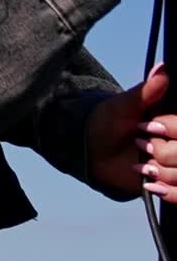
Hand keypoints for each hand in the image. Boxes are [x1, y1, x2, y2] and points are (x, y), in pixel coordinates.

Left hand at [86, 63, 172, 198]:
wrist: (92, 150)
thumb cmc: (108, 122)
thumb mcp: (124, 106)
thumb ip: (146, 91)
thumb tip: (163, 69)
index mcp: (174, 122)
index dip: (169, 129)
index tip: (147, 127)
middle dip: (163, 151)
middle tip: (141, 143)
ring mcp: (176, 165)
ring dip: (163, 171)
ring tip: (143, 163)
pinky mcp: (173, 186)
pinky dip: (168, 191)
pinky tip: (149, 181)